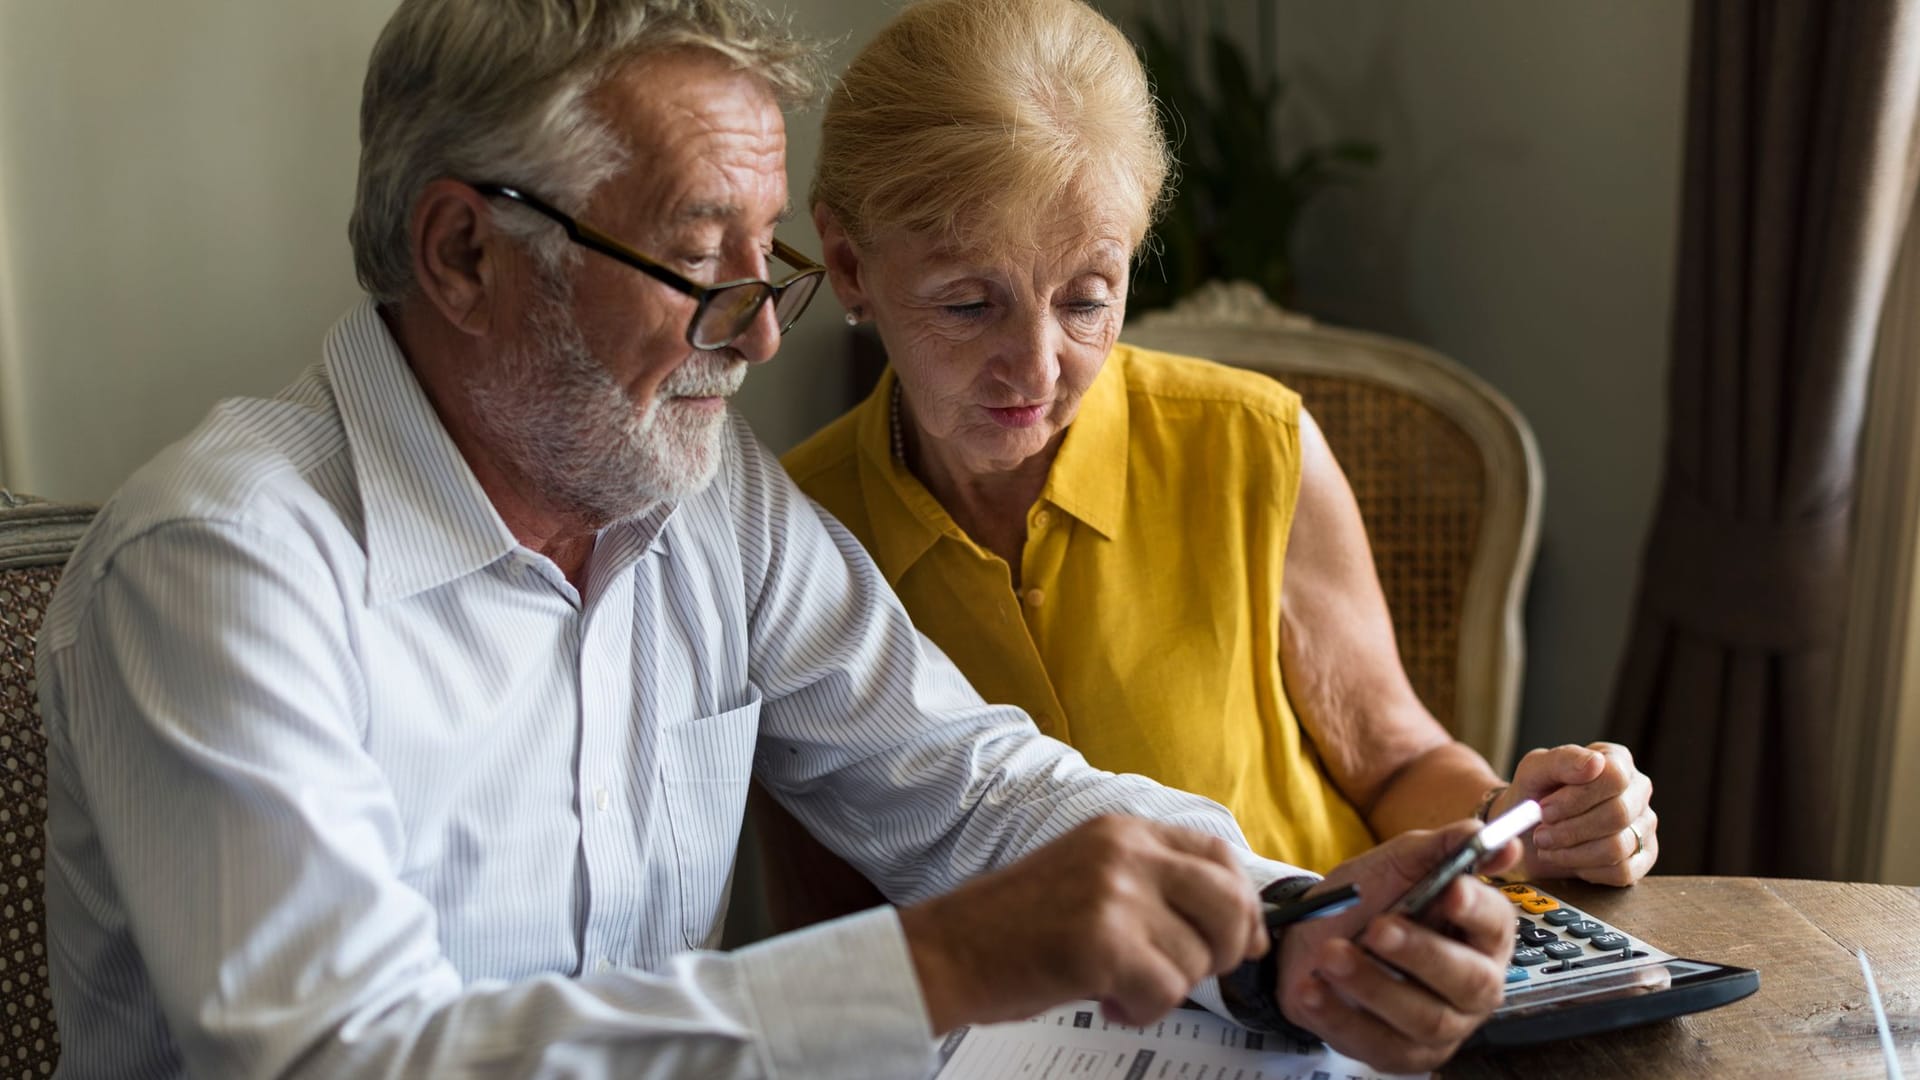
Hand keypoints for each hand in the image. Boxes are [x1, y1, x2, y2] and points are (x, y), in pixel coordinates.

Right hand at [897, 815, 1266, 1033]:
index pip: (1218, 854)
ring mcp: (1114, 893)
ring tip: (1116, 984)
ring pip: (1197, 959)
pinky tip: (1106, 1001)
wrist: (948, 951)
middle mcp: (1124, 852)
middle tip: (1183, 972)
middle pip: (1229, 902)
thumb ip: (1156, 885)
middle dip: (1223, 950)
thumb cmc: (1015, 926)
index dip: (1243, 903)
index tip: (1243, 940)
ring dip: (1165, 988)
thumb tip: (1242, 929)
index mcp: (1123, 830)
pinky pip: (1165, 992)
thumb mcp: (1090, 877)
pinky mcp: (1102, 942)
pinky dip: (1140, 1011)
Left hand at [1277, 822, 1519, 1073]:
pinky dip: (1339, 1015)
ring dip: (1373, 984)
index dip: (1476, 909)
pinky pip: (1377, 1044)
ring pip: (1424, 1018)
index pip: (1497, 924)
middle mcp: (1473, 985)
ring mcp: (1440, 1027)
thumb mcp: (1398, 863)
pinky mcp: (1401, 1054)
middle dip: (1422, 954)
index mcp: (1480, 934)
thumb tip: (1491, 833)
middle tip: (1377, 928)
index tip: (1449, 891)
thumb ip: (1441, 847)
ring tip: (1330, 954)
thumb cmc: (1366, 900)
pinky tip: (1312, 988)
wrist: (1309, 937)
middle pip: (1470, 981)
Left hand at [1498, 741, 1655, 884]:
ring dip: (1573, 852)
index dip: (1577, 798)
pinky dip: (1586, 869)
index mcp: (1617, 760)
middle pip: (1618, 814)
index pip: (1614, 777)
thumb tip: (1595, 763)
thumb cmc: (1535, 794)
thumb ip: (1562, 760)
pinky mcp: (1642, 857)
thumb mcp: (1535, 770)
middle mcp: (1637, 791)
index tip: (1544, 810)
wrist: (1528, 828)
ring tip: (1547, 846)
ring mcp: (1644, 825)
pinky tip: (1568, 858)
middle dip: (1570, 830)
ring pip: (1618, 846)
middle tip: (1540, 834)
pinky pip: (1622, 871)